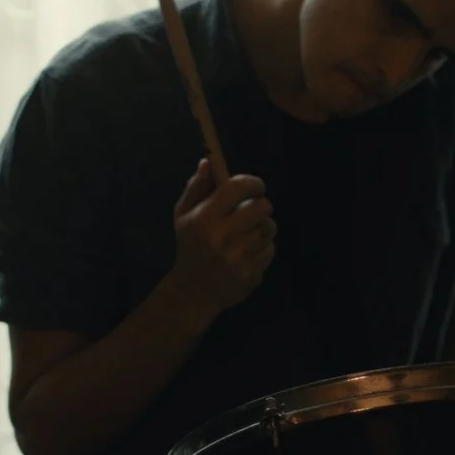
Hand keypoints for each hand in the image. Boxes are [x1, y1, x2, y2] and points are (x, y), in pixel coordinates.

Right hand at [166, 159, 274, 319]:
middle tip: (253, 211)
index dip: (253, 183)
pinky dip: (264, 248)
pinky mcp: (251, 274)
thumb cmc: (190, 246)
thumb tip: (208, 162)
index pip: (237, 187)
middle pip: (261, 207)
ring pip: (268, 228)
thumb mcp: (184, 215)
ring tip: (248, 233)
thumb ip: (196, 188)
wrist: (193, 292)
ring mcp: (238, 258)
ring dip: (262, 227)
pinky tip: (249, 252)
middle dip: (261, 205)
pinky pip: (271, 250)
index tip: (255, 187)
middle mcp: (222, 237)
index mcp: (204, 219)